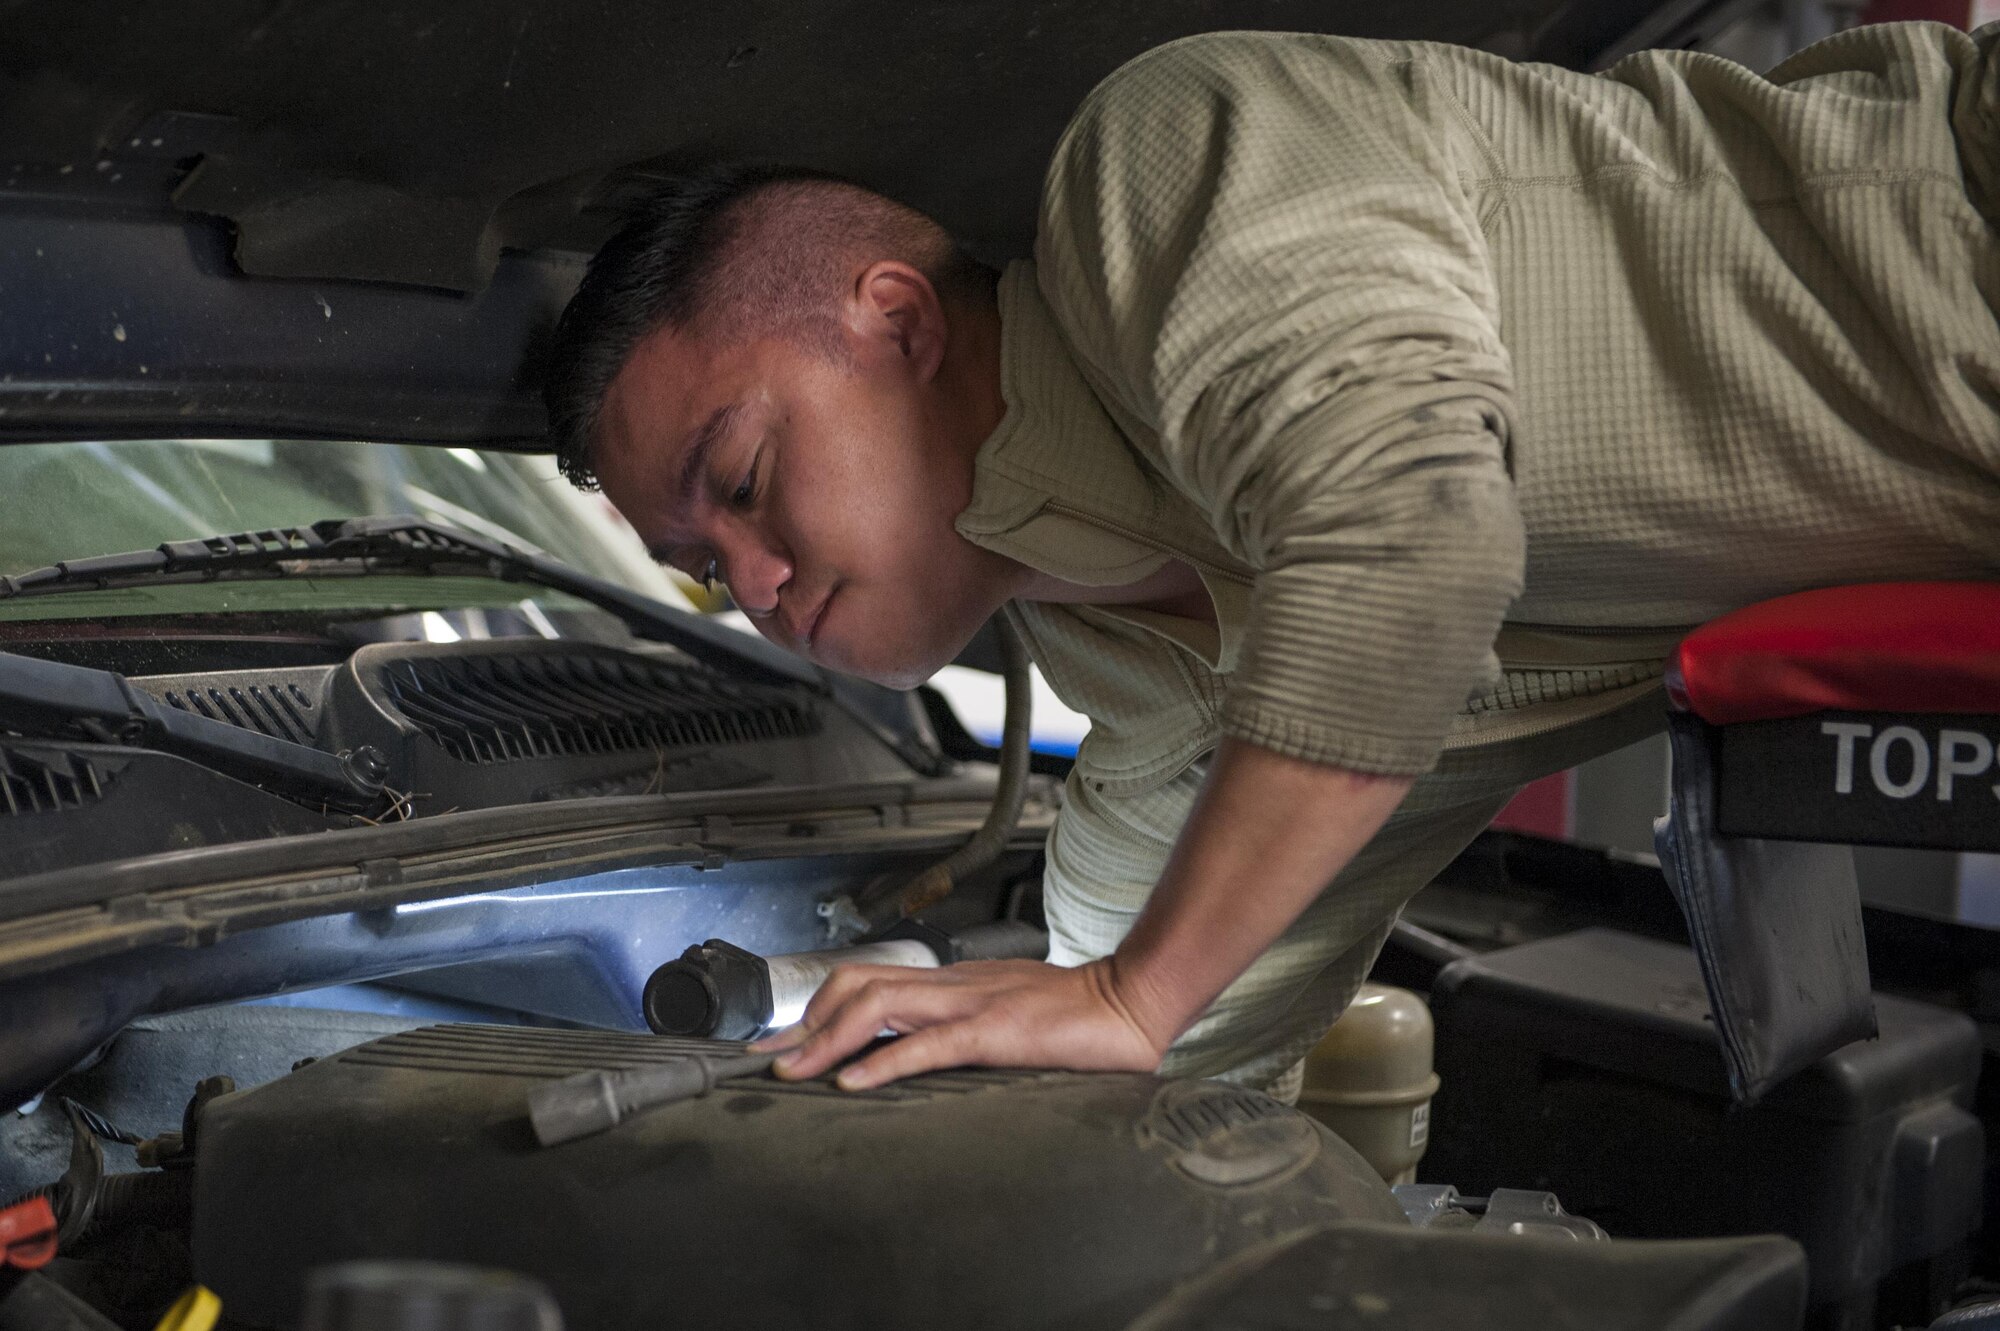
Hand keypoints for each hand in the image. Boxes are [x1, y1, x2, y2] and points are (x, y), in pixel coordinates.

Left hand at [748, 957, 1167, 1090]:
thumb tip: (919, 1058)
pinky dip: (882, 1061)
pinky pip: (927, 1041)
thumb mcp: (1008, 1020)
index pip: (867, 982)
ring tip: (793, 1073)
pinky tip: (853, 1082)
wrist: (1133, 1001)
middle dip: (804, 1024)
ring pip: (877, 1002)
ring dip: (826, 1040)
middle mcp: (952, 984)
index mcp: (953, 983)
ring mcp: (971, 1002)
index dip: (816, 1013)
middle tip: (766, 1064)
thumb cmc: (1078, 1018)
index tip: (780, 1048)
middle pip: (855, 983)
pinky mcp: (996, 1030)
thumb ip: (966, 1032)